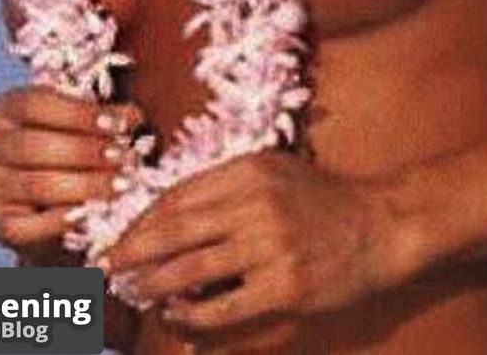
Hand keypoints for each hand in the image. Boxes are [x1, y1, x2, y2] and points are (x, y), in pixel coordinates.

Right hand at [0, 85, 145, 255]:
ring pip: (34, 185)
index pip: (36, 103)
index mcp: (7, 108)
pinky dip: (60, 220)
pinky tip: (89, 213)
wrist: (49, 203)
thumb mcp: (80, 126)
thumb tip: (131, 117)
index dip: (79, 113)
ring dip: (83, 185)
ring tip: (119, 185)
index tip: (117, 124)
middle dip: (84, 151)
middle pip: (33, 145)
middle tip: (123, 158)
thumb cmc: (68, 151)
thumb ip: (102, 119)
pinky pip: (27, 225)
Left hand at [99, 150, 401, 338]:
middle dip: (132, 252)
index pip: (178, 196)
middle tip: (105, 267)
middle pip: (174, 231)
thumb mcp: (273, 170)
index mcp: (248, 170)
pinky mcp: (285, 286)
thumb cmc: (321, 199)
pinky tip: (176, 316)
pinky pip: (223, 306)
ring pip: (192, 269)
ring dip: (153, 285)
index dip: (141, 220)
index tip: (118, 236)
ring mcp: (270, 245)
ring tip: (133, 293)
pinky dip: (192, 313)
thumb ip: (224, 185)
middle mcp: (255, 202)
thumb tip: (167, 212)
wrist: (380, 225)